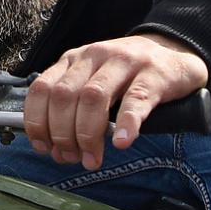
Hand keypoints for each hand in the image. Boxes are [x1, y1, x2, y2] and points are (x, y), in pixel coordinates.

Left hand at [22, 34, 207, 170]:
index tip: (43, 147)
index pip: (42, 88)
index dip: (37, 122)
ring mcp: (124, 63)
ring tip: (93, 158)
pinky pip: (135, 100)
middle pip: (64, 96)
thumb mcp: (93, 80)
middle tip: (72, 157)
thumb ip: (73, 109)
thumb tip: (56, 149)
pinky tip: (123, 143)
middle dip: (62, 134)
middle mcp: (95, 56)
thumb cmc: (128, 74)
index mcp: (74, 59)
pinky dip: (126, 124)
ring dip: (87, 134)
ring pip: (93, 97)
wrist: (173, 52)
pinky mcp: (153, 75)